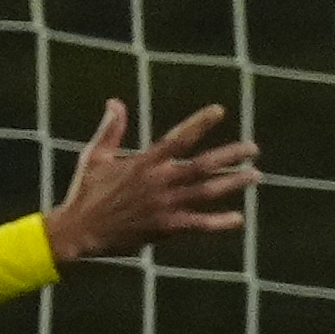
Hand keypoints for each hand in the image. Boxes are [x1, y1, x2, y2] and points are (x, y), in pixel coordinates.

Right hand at [40, 100, 257, 261]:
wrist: (79, 231)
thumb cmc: (85, 192)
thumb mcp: (94, 156)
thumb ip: (110, 129)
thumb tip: (115, 102)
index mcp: (144, 162)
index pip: (178, 138)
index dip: (200, 123)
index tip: (220, 111)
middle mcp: (158, 182)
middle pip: (203, 165)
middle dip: (231, 156)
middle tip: (253, 149)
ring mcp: (163, 206)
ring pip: (206, 192)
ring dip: (233, 183)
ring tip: (256, 175)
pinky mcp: (164, 228)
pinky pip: (197, 224)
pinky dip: (218, 222)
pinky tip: (238, 218)